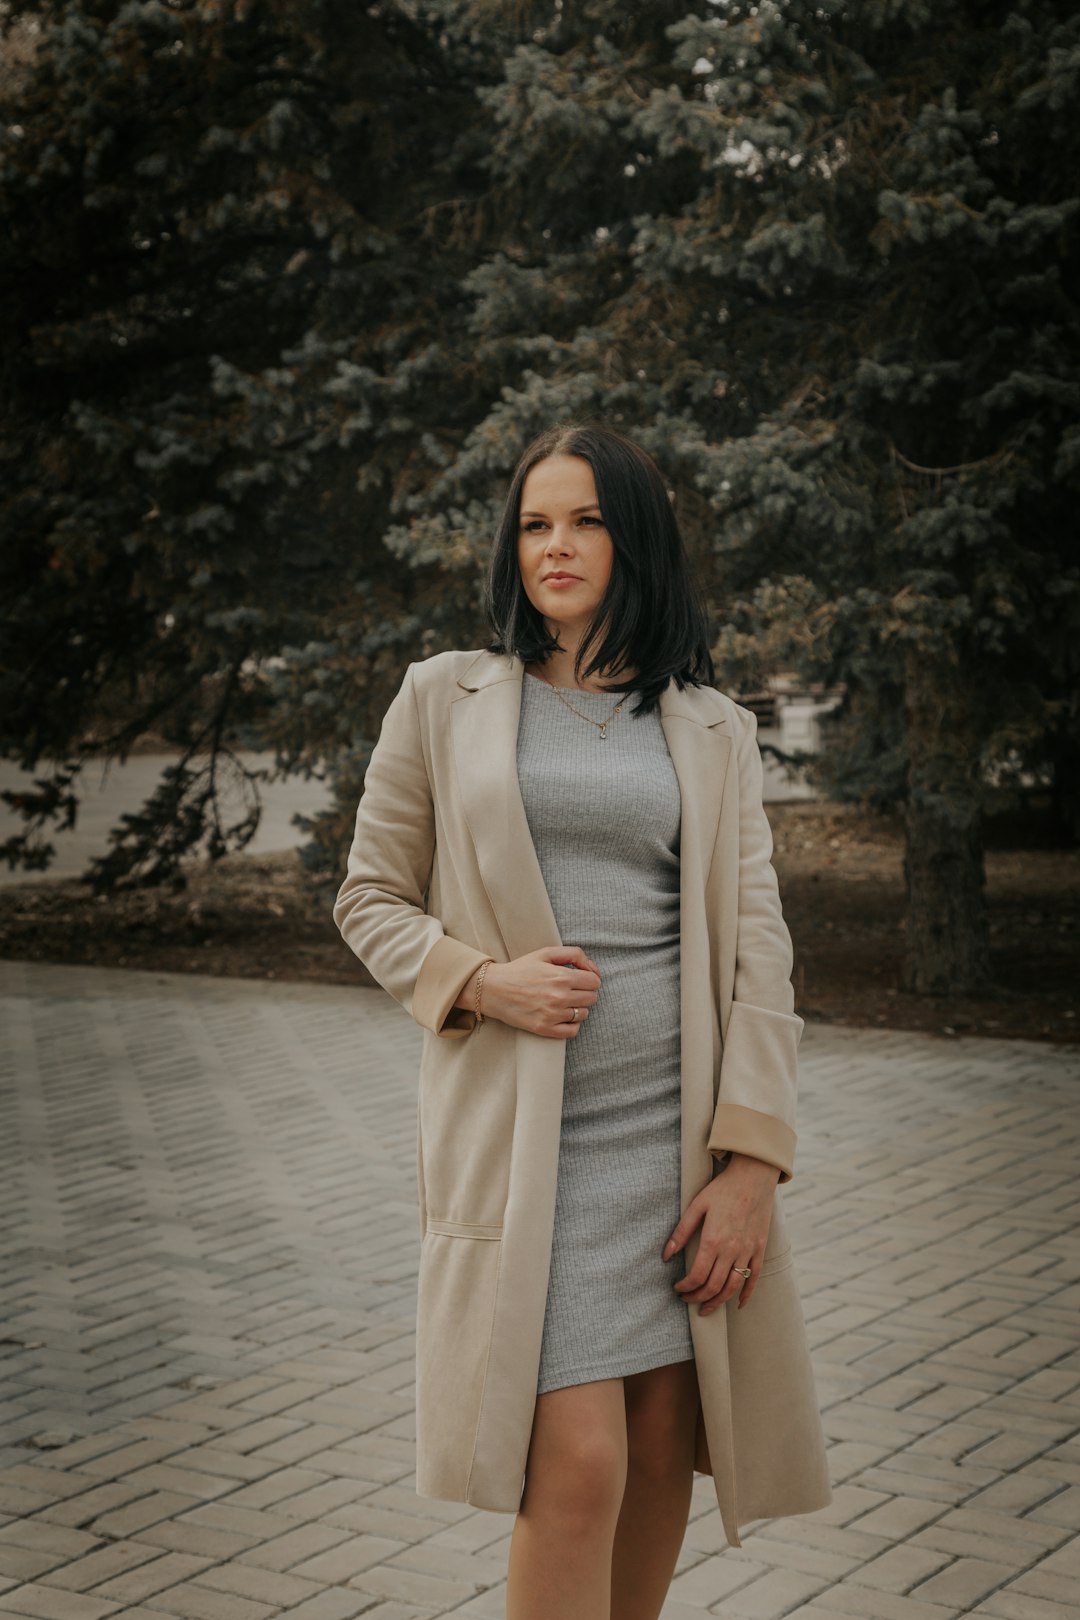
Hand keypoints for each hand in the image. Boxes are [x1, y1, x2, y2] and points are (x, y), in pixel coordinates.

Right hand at [471, 946, 600, 1038]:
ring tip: (564, 1002)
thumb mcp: (545, 953)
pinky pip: (572, 1031)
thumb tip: (593, 969)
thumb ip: (574, 955)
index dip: (589, 979)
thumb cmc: (520, 969)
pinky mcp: (544, 1029)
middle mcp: (559, 997)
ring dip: (578, 1008)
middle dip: (585, 992)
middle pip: (592, 998)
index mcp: (562, 976)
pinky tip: (563, 1016)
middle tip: (570, 990)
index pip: (594, 982)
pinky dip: (572, 1024)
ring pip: (584, 1014)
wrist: (493, 989)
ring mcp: (552, 1015)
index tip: (580, 979)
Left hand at [663, 1154, 780, 1312]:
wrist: (753, 1176)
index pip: (696, 1276)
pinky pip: (754, 1277)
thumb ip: (681, 1232)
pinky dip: (746, 1294)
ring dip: (718, 1302)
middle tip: (687, 1300)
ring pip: (733, 1287)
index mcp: (713, 1240)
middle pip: (714, 1286)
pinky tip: (738, 1304)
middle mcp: (731, 1250)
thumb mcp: (697, 1206)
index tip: (677, 1288)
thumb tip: (665, 1256)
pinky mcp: (759, 1248)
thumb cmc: (722, 1189)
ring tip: (706, 1309)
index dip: (685, 1287)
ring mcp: (748, 1251)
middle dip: (698, 1298)